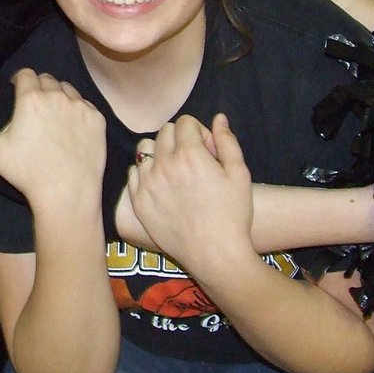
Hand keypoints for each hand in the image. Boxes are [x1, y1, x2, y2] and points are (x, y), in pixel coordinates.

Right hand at [0, 68, 106, 213]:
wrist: (67, 194)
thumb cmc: (26, 173)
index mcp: (31, 97)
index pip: (25, 74)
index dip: (20, 84)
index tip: (17, 97)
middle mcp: (57, 95)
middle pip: (46, 80)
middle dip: (39, 90)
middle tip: (33, 114)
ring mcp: (80, 106)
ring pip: (67, 90)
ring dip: (59, 98)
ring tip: (52, 122)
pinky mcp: (97, 118)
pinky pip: (86, 105)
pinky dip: (78, 113)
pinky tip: (70, 133)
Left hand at [127, 114, 253, 275]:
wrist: (215, 254)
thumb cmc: (232, 214)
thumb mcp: (239, 173)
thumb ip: (227, 141)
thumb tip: (218, 118)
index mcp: (190, 154)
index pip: (185, 122)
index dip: (199, 132)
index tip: (207, 150)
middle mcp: (164, 164)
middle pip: (164, 131)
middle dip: (180, 138)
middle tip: (193, 159)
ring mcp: (148, 183)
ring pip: (145, 149)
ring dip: (159, 152)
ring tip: (174, 170)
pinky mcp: (138, 201)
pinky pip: (133, 172)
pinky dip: (145, 173)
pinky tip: (161, 185)